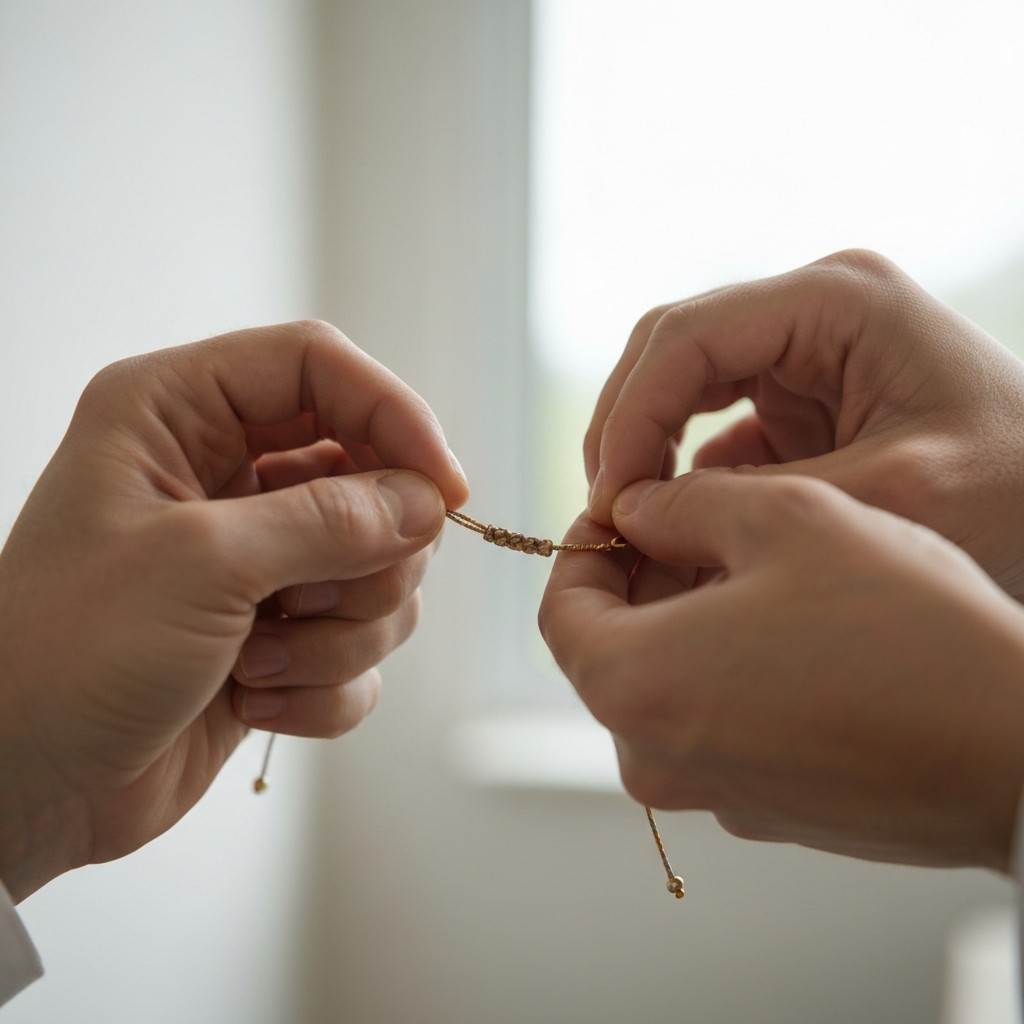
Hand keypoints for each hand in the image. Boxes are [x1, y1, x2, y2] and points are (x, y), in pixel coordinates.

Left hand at [0, 320, 468, 900]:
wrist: (19, 789)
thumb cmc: (65, 655)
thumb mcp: (199, 565)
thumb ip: (328, 519)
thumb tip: (426, 504)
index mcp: (178, 413)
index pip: (319, 368)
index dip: (394, 415)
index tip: (444, 489)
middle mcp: (223, 474)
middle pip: (369, 473)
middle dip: (365, 556)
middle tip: (315, 601)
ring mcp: (255, 557)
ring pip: (377, 568)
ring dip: (340, 632)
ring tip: (261, 663)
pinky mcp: (278, 632)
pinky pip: (358, 645)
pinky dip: (325, 684)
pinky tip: (256, 703)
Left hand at [540, 471, 1023, 871]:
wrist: (1013, 749)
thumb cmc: (901, 628)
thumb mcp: (786, 519)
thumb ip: (684, 505)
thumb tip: (634, 510)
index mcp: (634, 687)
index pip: (561, 610)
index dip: (585, 549)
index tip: (628, 511)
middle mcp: (656, 759)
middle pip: (609, 651)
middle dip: (641, 582)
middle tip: (696, 526)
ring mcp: (711, 796)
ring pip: (664, 687)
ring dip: (687, 623)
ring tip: (755, 569)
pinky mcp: (766, 812)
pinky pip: (714, 727)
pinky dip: (727, 673)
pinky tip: (792, 632)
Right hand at [584, 250, 1023, 597]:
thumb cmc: (1016, 490)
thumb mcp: (893, 492)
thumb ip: (761, 495)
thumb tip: (641, 508)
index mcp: (836, 300)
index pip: (687, 336)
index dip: (632, 414)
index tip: (612, 499)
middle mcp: (810, 309)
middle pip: (669, 349)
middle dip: (626, 427)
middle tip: (606, 512)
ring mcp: (802, 350)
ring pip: (680, 382)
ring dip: (646, 445)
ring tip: (628, 516)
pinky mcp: (799, 395)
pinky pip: (712, 421)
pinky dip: (682, 468)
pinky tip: (676, 519)